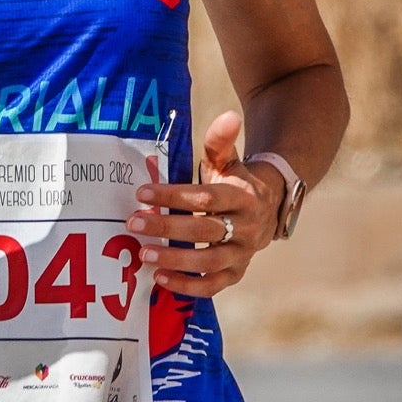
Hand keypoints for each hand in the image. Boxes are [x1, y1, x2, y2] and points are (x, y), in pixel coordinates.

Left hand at [125, 111, 283, 297]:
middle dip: (167, 227)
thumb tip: (228, 116)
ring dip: (176, 260)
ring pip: (210, 261)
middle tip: (133, 223)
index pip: (207, 197)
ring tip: (143, 255)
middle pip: (205, 229)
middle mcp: (246, 227)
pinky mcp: (236, 272)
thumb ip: (221, 141)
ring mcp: (243, 253)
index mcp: (243, 196)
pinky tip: (160, 278)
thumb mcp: (229, 160)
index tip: (142, 193)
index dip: (174, 196)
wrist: (269, 208)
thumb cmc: (235, 181)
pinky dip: (188, 286)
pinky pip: (214, 285)